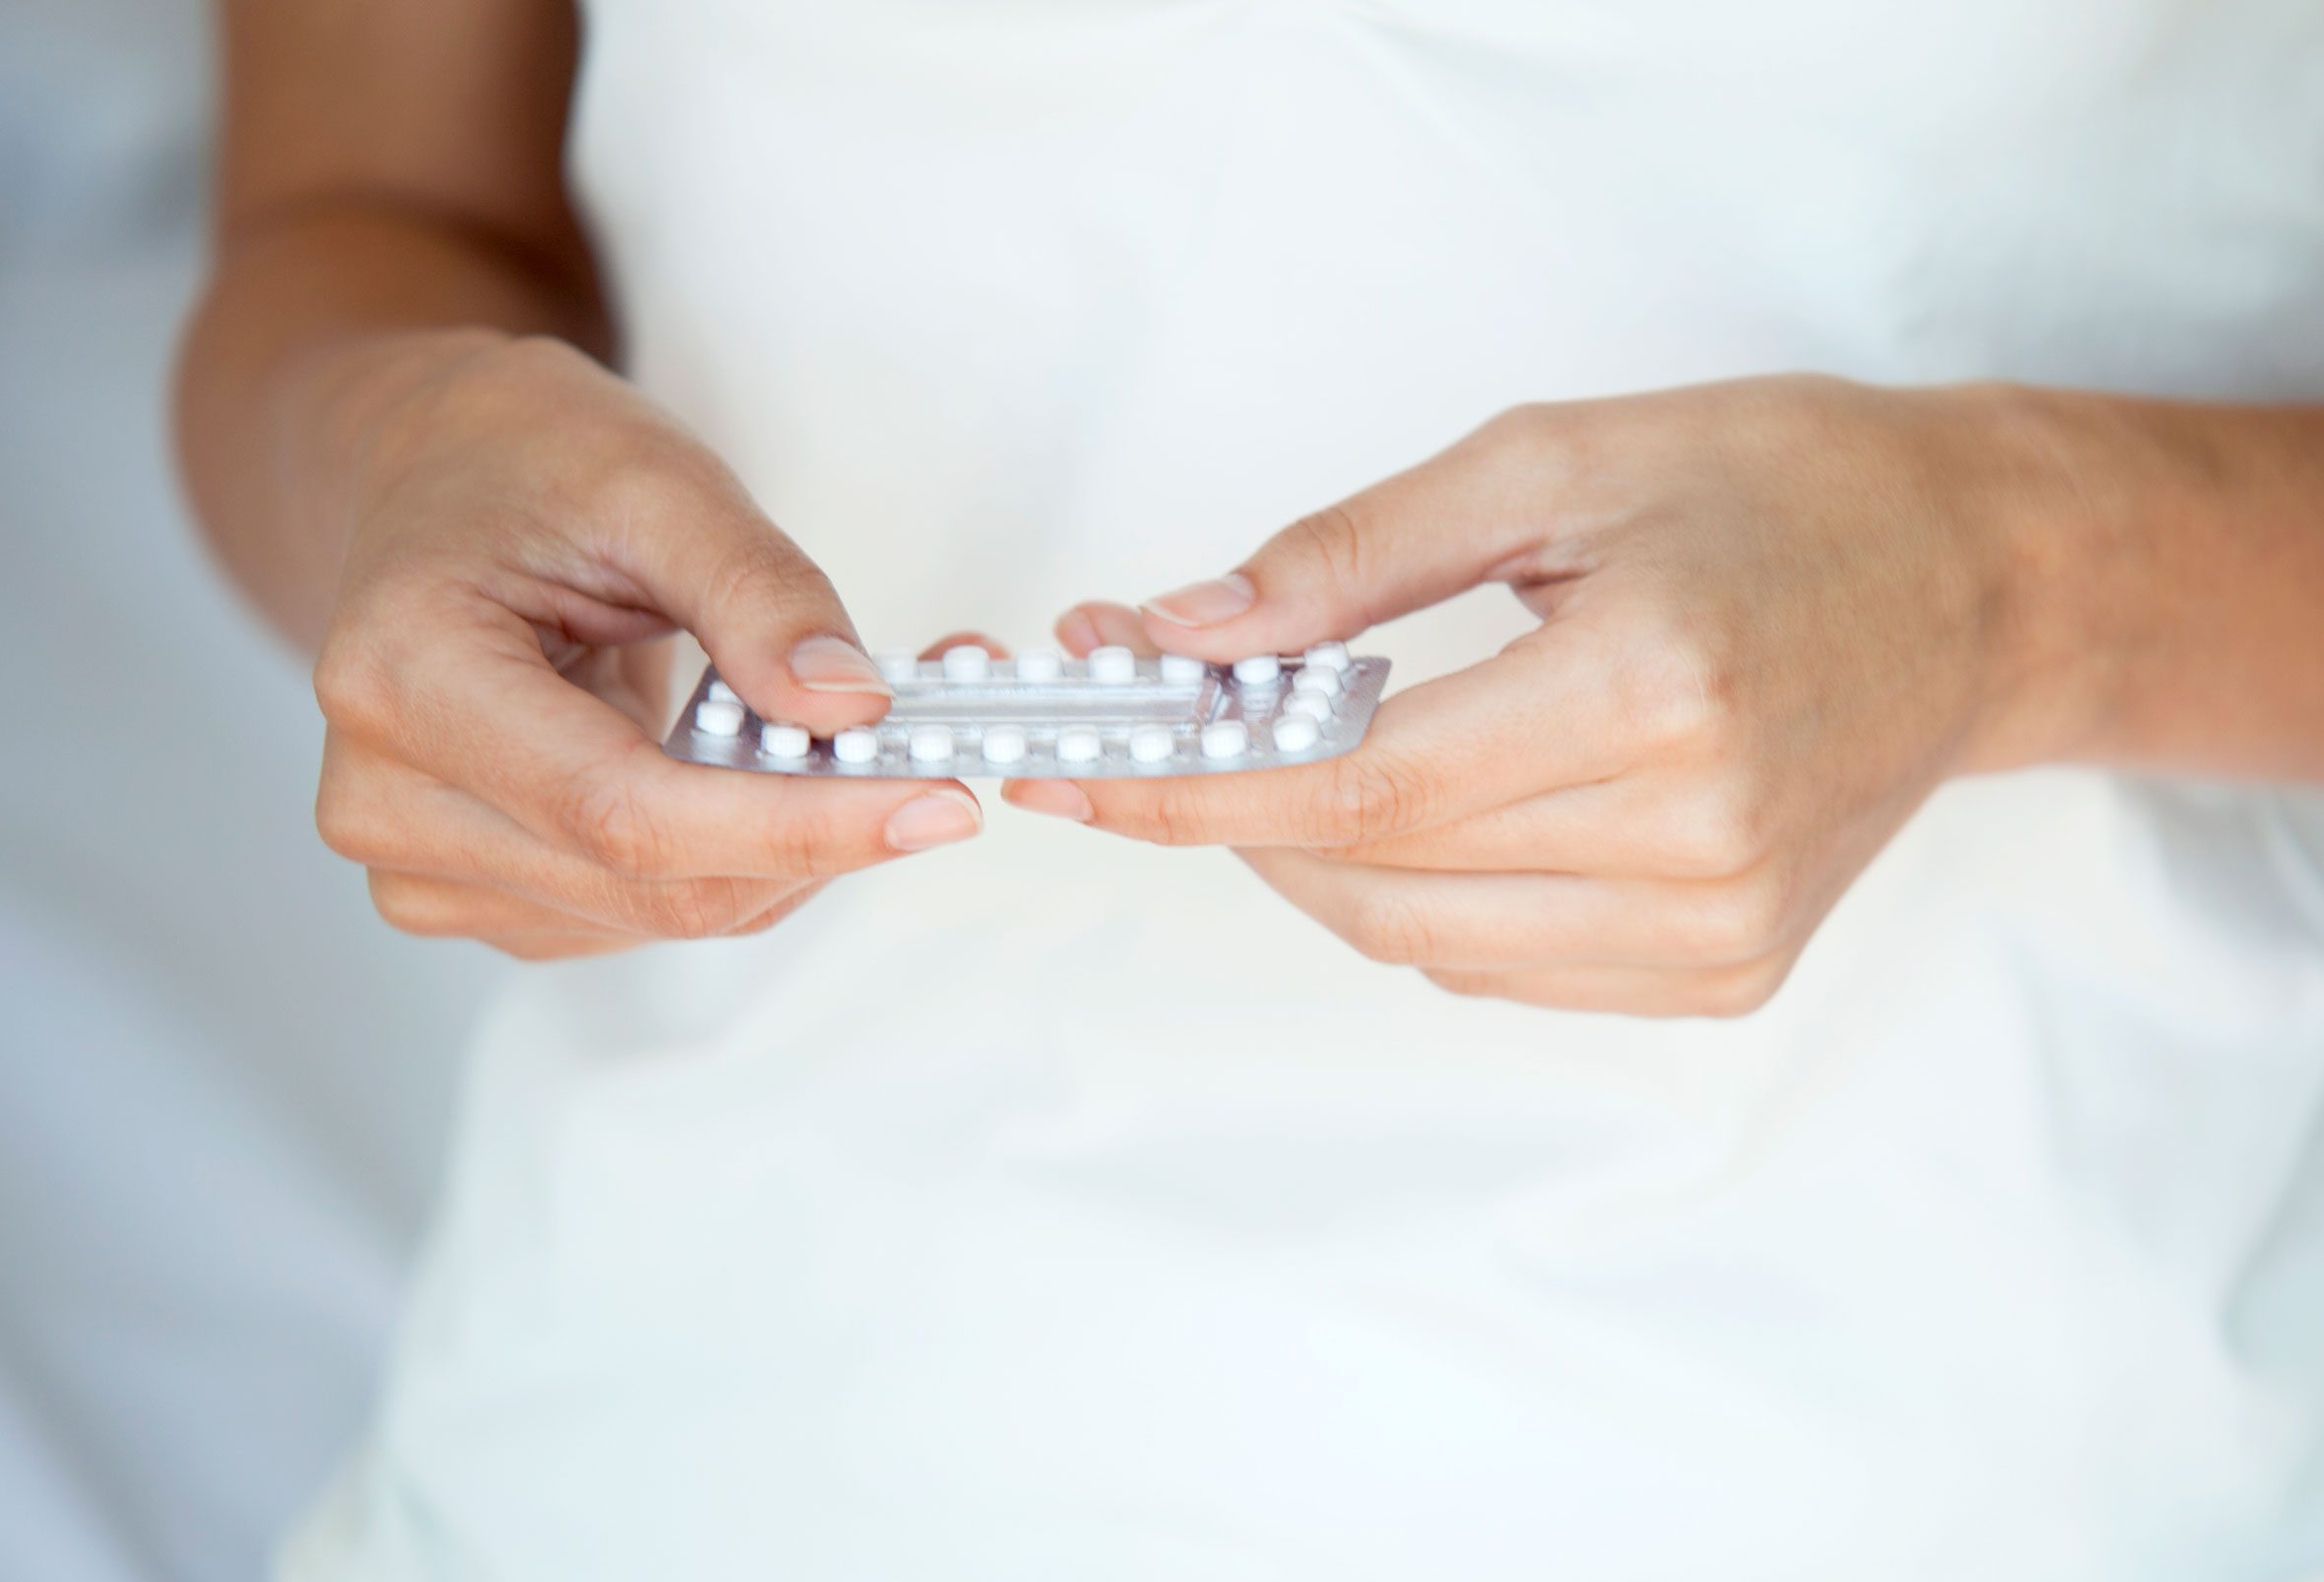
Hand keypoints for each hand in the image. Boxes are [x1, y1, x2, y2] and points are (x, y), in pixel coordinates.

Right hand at [310, 335, 981, 958]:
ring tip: (849, 744)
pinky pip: (649, 911)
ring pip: (669, 914)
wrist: (431, 475)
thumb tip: (850, 706)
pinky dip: (743, 855)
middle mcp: (386, 798)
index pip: (625, 812)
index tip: (936, 803)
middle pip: (655, 884)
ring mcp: (422, 863)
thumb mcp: (656, 480)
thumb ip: (759, 594)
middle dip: (820, 835)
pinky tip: (767, 776)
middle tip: (941, 766)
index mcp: (406, 676)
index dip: (796, 824)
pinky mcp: (474, 893)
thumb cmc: (524, 460)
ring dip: (792, 847)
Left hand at [1011, 376, 2077, 1015]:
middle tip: (1154, 737)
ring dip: (1314, 859)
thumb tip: (1188, 633)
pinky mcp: (1727, 974)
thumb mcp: (1552, 460)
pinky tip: (1412, 810)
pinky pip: (1498, 965)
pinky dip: (1414, 897)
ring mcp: (1718, 929)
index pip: (1360, 786)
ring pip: (1422, 942)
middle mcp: (1693, 840)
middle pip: (1375, 874)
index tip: (1075, 773)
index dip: (1196, 788)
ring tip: (1280, 759)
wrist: (1975, 584)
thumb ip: (1351, 559)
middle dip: (1231, 812)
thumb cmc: (1780, 490)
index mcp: (1654, 693)